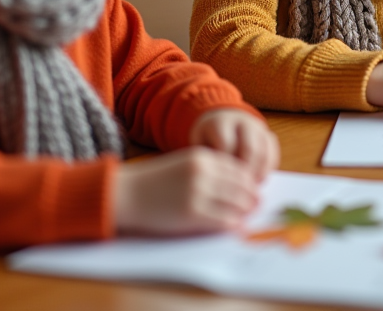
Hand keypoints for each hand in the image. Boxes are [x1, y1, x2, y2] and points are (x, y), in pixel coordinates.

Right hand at [113, 147, 261, 235]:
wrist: (126, 193)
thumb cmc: (154, 181)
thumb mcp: (184, 164)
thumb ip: (209, 169)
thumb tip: (236, 184)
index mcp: (203, 157)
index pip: (239, 169)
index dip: (249, 182)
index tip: (254, 190)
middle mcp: (203, 173)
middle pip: (241, 186)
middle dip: (251, 197)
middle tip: (257, 205)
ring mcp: (198, 193)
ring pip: (235, 203)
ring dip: (245, 211)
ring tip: (247, 216)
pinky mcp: (191, 214)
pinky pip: (222, 220)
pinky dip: (233, 223)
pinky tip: (235, 226)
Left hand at [189, 108, 278, 182]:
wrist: (220, 125)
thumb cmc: (207, 142)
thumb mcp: (200, 148)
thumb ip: (209, 161)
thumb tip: (218, 182)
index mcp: (219, 122)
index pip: (226, 145)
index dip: (226, 166)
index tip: (222, 182)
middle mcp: (241, 121)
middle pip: (249, 148)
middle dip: (246, 171)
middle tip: (241, 189)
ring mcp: (257, 127)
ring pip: (263, 151)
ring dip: (258, 172)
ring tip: (249, 188)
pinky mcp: (268, 135)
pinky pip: (273, 152)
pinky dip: (267, 168)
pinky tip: (258, 180)